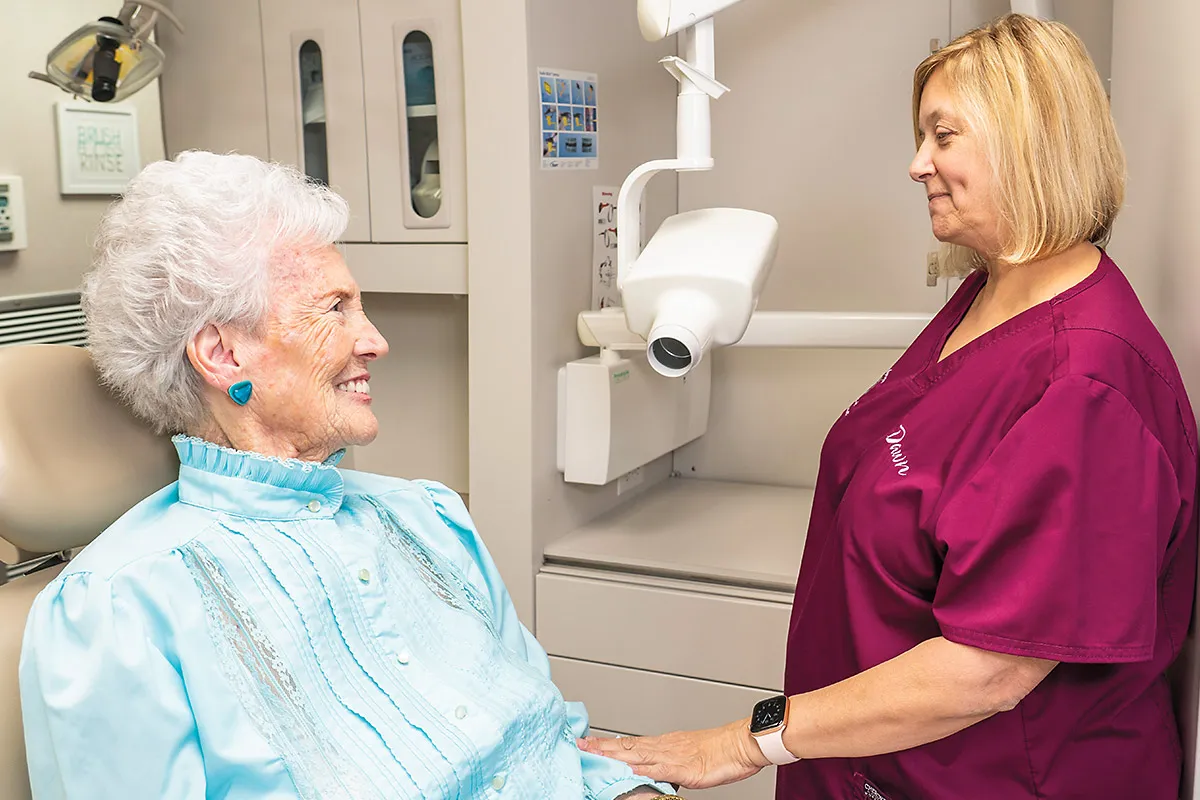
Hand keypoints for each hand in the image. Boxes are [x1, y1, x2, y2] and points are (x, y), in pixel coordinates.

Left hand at [577, 718, 770, 789]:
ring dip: (614, 753)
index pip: (629, 743)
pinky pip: (659, 768)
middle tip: (579, 744)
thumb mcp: (688, 756)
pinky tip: (629, 768)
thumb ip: (667, 762)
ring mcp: (673, 755)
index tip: (587, 742)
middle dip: (602, 746)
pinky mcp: (684, 767)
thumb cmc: (720, 750)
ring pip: (637, 753)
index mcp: (664, 743)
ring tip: (593, 751)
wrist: (741, 743)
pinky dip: (643, 768)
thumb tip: (650, 767)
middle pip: (627, 745)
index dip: (607, 743)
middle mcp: (664, 746)